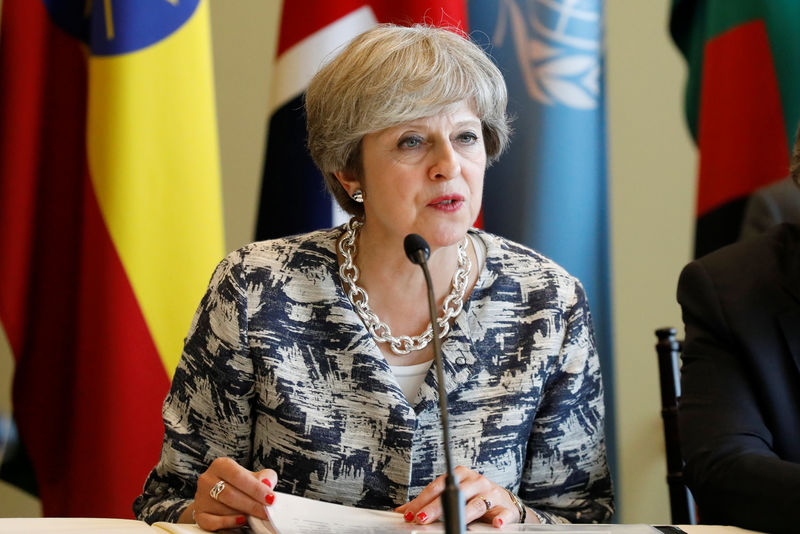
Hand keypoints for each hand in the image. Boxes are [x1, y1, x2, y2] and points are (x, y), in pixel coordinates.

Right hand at [180, 457, 276, 530]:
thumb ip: (265, 477)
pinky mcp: (199, 514)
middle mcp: (207, 479)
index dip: (256, 489)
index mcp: (221, 465)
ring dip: (242, 514)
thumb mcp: (254, 476)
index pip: (238, 476)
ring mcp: (201, 497)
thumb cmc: (240, 485)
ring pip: (222, 509)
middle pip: (230, 494)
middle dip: (252, 505)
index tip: (270, 499)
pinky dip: (228, 523)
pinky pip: (212, 522)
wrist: (219, 495)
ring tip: (256, 517)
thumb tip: (267, 484)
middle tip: (266, 513)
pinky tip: (241, 521)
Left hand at [394, 465, 532, 527]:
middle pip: (455, 494)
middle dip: (436, 508)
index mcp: (461, 475)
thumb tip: (402, 511)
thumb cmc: (474, 497)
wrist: (505, 502)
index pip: (438, 486)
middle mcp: (476, 481)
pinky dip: (499, 519)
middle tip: (422, 519)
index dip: (423, 500)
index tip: (410, 514)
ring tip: (454, 522)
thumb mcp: (453, 496)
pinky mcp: (505, 508)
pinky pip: (503, 514)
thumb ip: (429, 503)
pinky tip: (495, 524)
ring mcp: (492, 494)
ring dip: (464, 514)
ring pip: (477, 503)